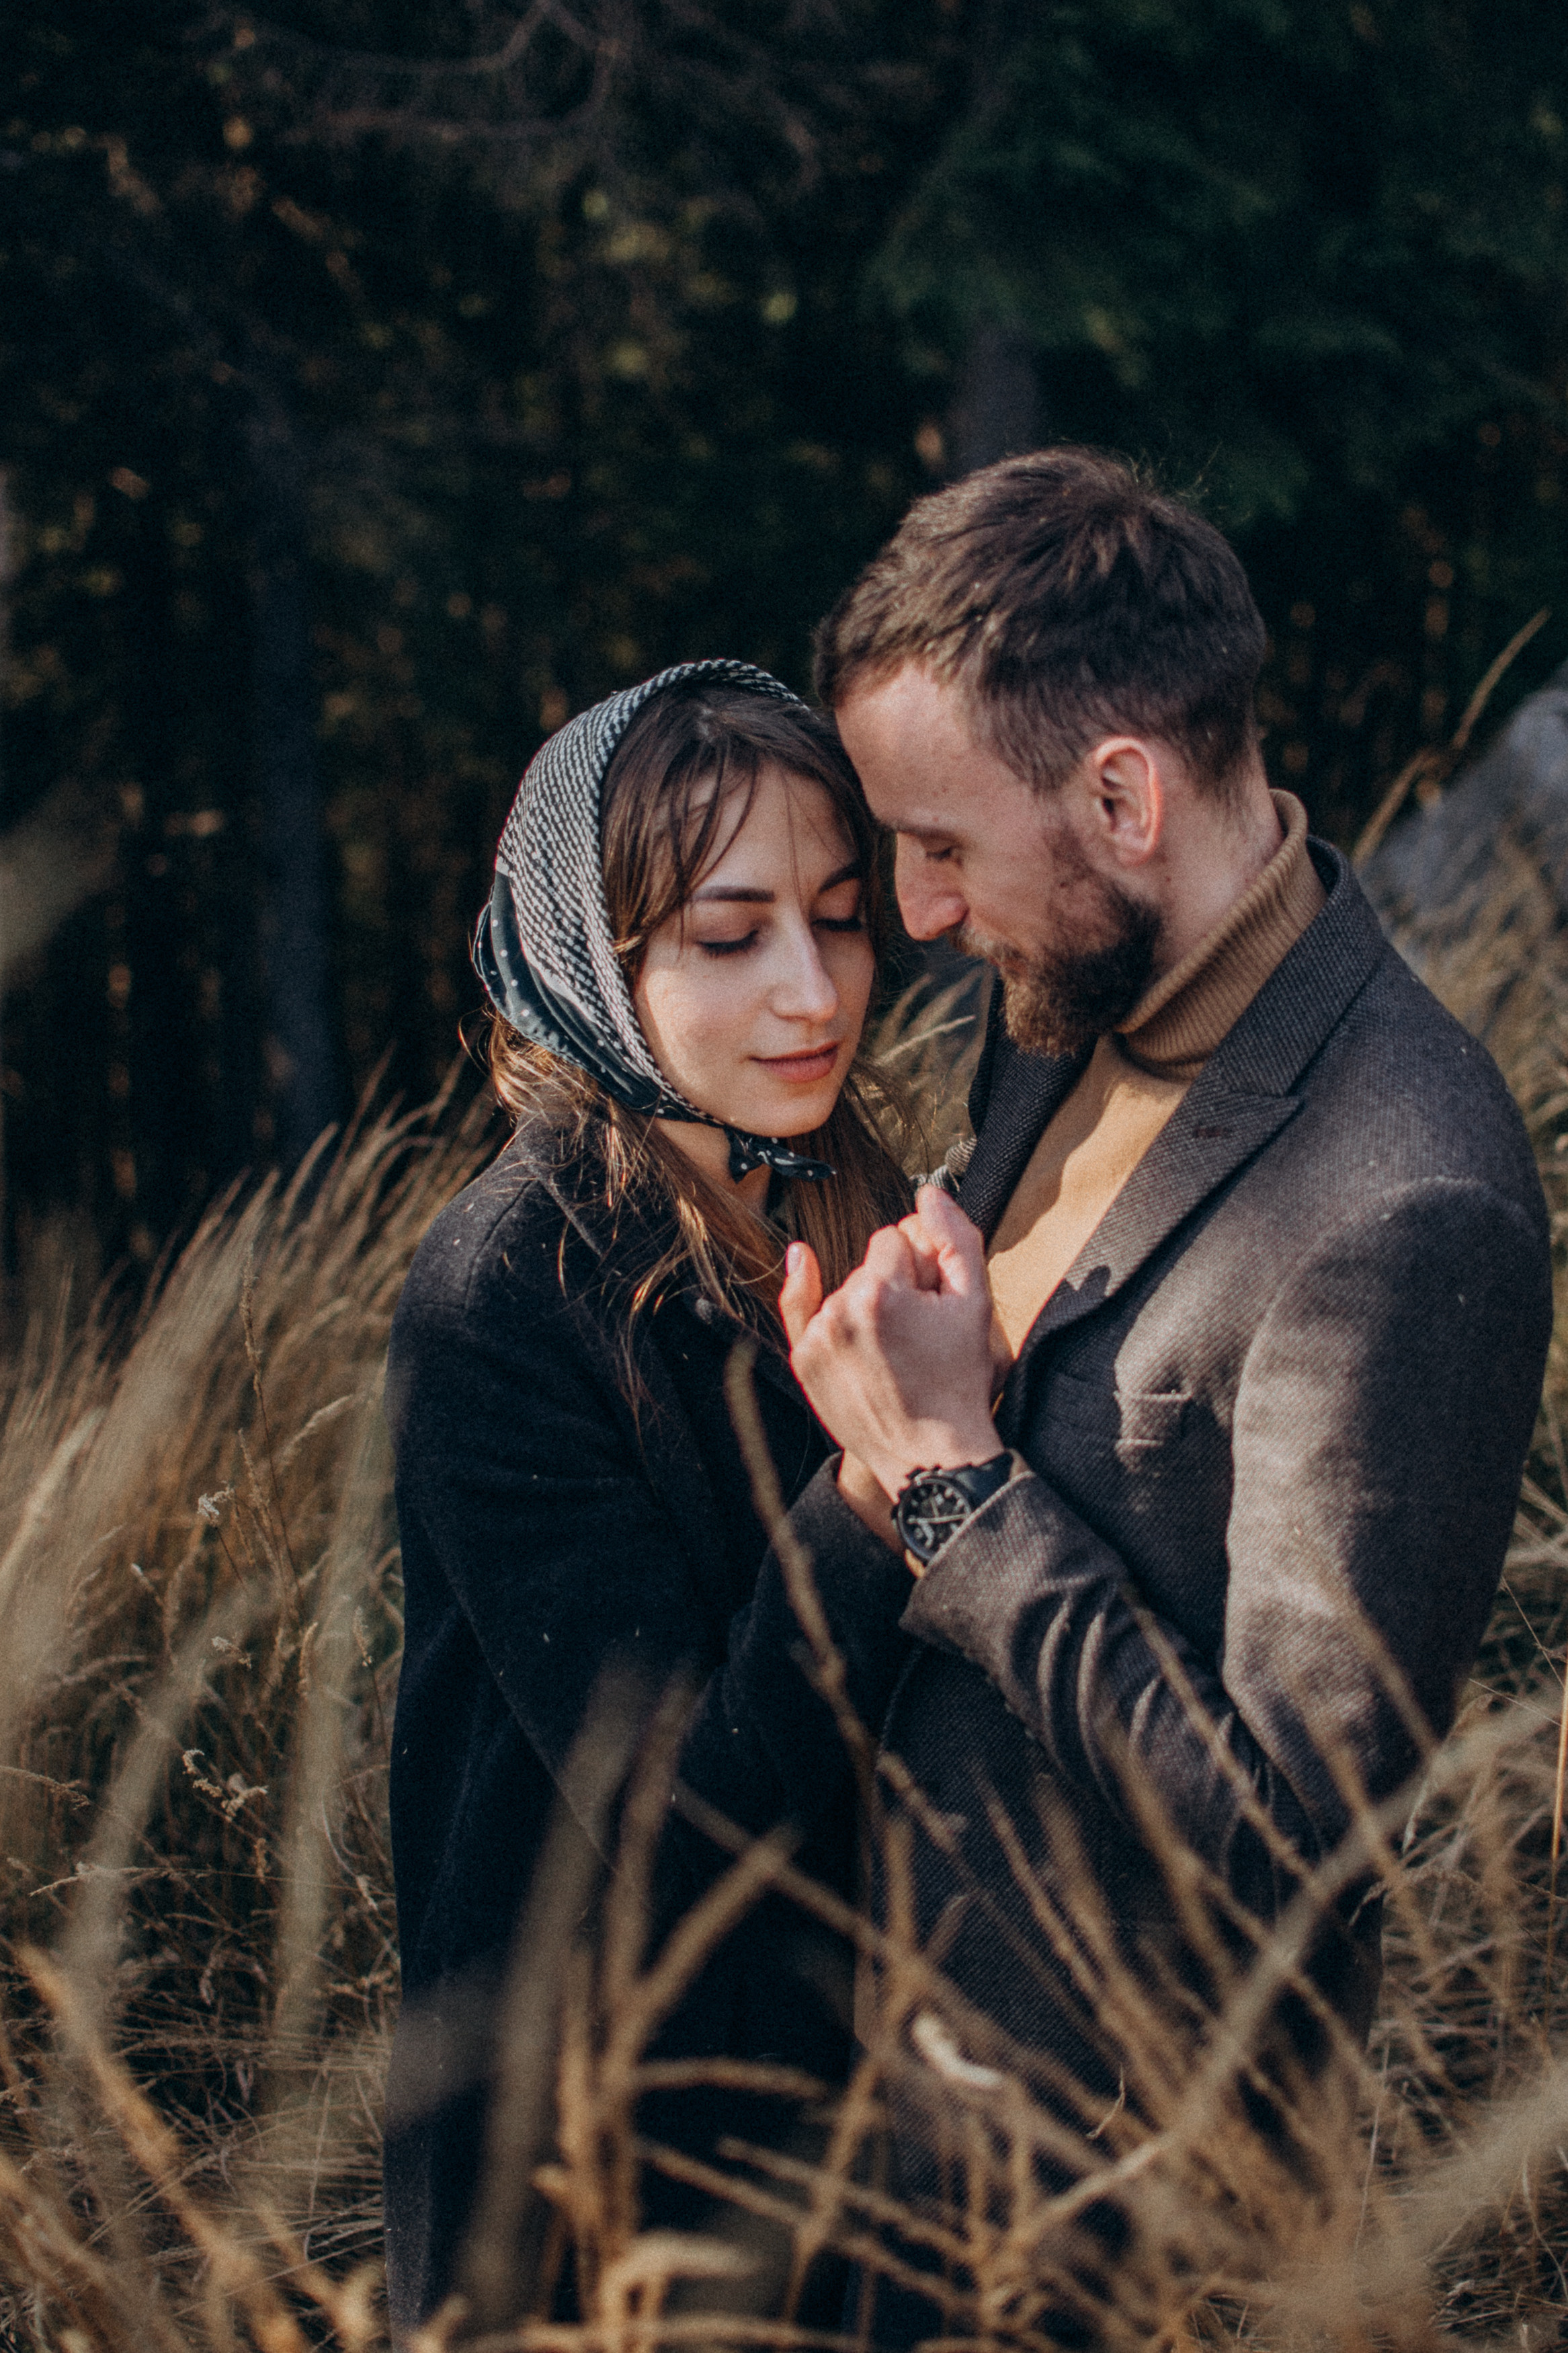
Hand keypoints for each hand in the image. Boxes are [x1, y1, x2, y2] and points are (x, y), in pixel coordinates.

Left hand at [779, 1186, 1000, 1501]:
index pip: (895, 1238)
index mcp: (882, 1291)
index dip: (921, 1265)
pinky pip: (805, 1310)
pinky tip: (803, 1260)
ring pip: (845, 1289)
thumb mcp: (975, 1305)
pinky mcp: (804, 1360)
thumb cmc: (958, 1383)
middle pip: (869, 1265)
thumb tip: (928, 1194)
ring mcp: (817, 1337)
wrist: (930, 1456)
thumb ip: (956, 1239)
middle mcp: (840, 1309)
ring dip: (868, 1307)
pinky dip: (805, 1290)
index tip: (933, 1302)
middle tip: (919, 1334)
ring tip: (896, 1352)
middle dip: (894, 1285)